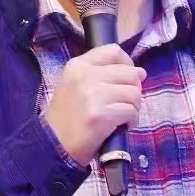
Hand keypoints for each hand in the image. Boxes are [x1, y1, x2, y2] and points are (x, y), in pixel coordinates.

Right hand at [42, 45, 145, 164]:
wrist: (54, 144)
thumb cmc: (69, 116)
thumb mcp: (76, 84)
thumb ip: (103, 73)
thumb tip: (140, 72)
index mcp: (78, 65)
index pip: (114, 51)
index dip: (128, 64)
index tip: (127, 79)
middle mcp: (85, 76)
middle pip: (130, 73)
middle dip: (134, 90)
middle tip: (125, 103)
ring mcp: (93, 95)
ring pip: (134, 93)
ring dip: (134, 107)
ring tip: (123, 115)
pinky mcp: (101, 115)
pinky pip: (131, 111)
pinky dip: (132, 120)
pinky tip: (122, 125)